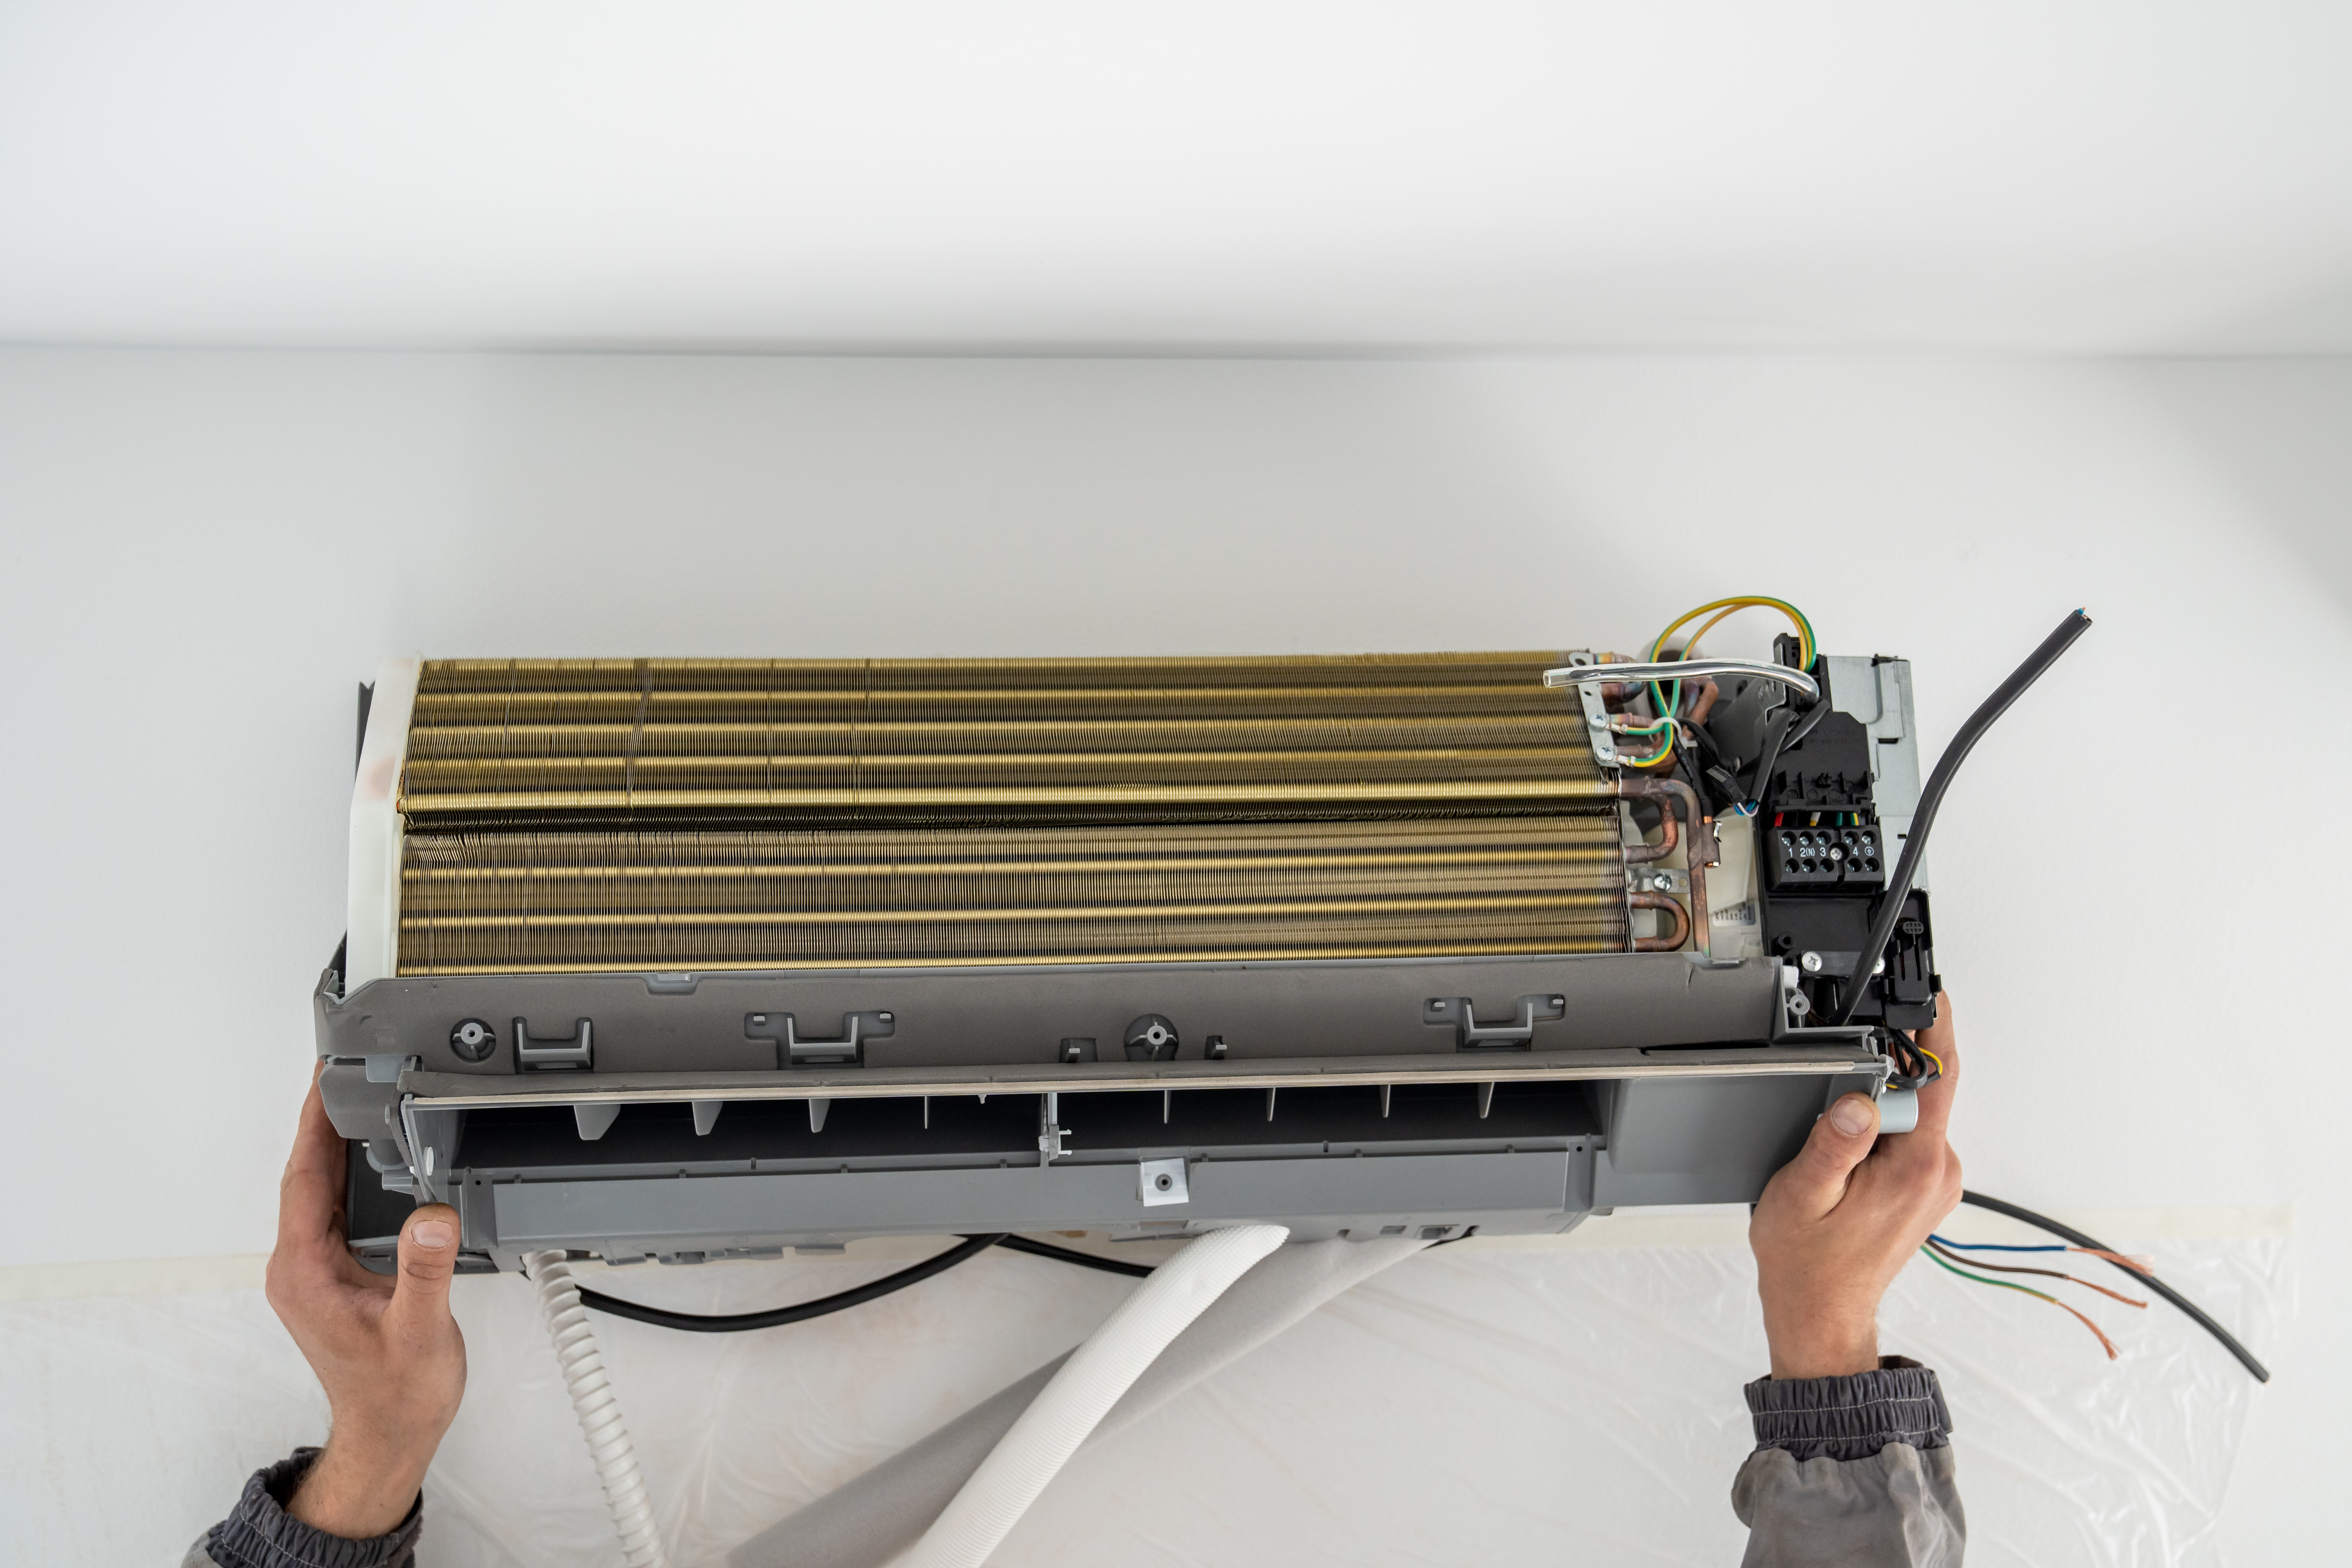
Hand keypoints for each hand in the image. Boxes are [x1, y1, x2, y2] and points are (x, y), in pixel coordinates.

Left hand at [264, 1069, 466, 1537]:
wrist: (389, 1434)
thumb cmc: (397, 1393)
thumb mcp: (420, 1329)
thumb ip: (425, 1270)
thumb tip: (430, 1216)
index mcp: (306, 1271)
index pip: (304, 1177)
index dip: (314, 1122)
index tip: (326, 1076)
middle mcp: (299, 1268)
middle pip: (304, 1175)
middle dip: (324, 1121)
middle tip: (346, 1070)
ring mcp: (311, 1273)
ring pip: (316, 1192)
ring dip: (335, 1146)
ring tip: (359, 1100)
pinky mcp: (330, 1277)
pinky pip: (330, 1211)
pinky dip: (347, 1176)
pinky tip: (371, 1161)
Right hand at [1750, 993, 1961, 1378]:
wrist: (1821, 1312)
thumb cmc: (1808, 1263)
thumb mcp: (1801, 1193)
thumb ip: (1833, 1141)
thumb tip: (1857, 1096)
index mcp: (1916, 1167)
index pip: (1936, 1075)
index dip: (1925, 1029)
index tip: (1920, 992)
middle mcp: (1939, 1172)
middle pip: (1919, 1088)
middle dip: (1874, 1078)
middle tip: (1828, 1101)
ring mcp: (1936, 1181)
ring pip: (1909, 1112)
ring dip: (1870, 1110)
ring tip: (1828, 1152)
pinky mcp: (1925, 1187)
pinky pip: (1907, 1134)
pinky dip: (1876, 1130)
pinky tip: (1842, 1160)